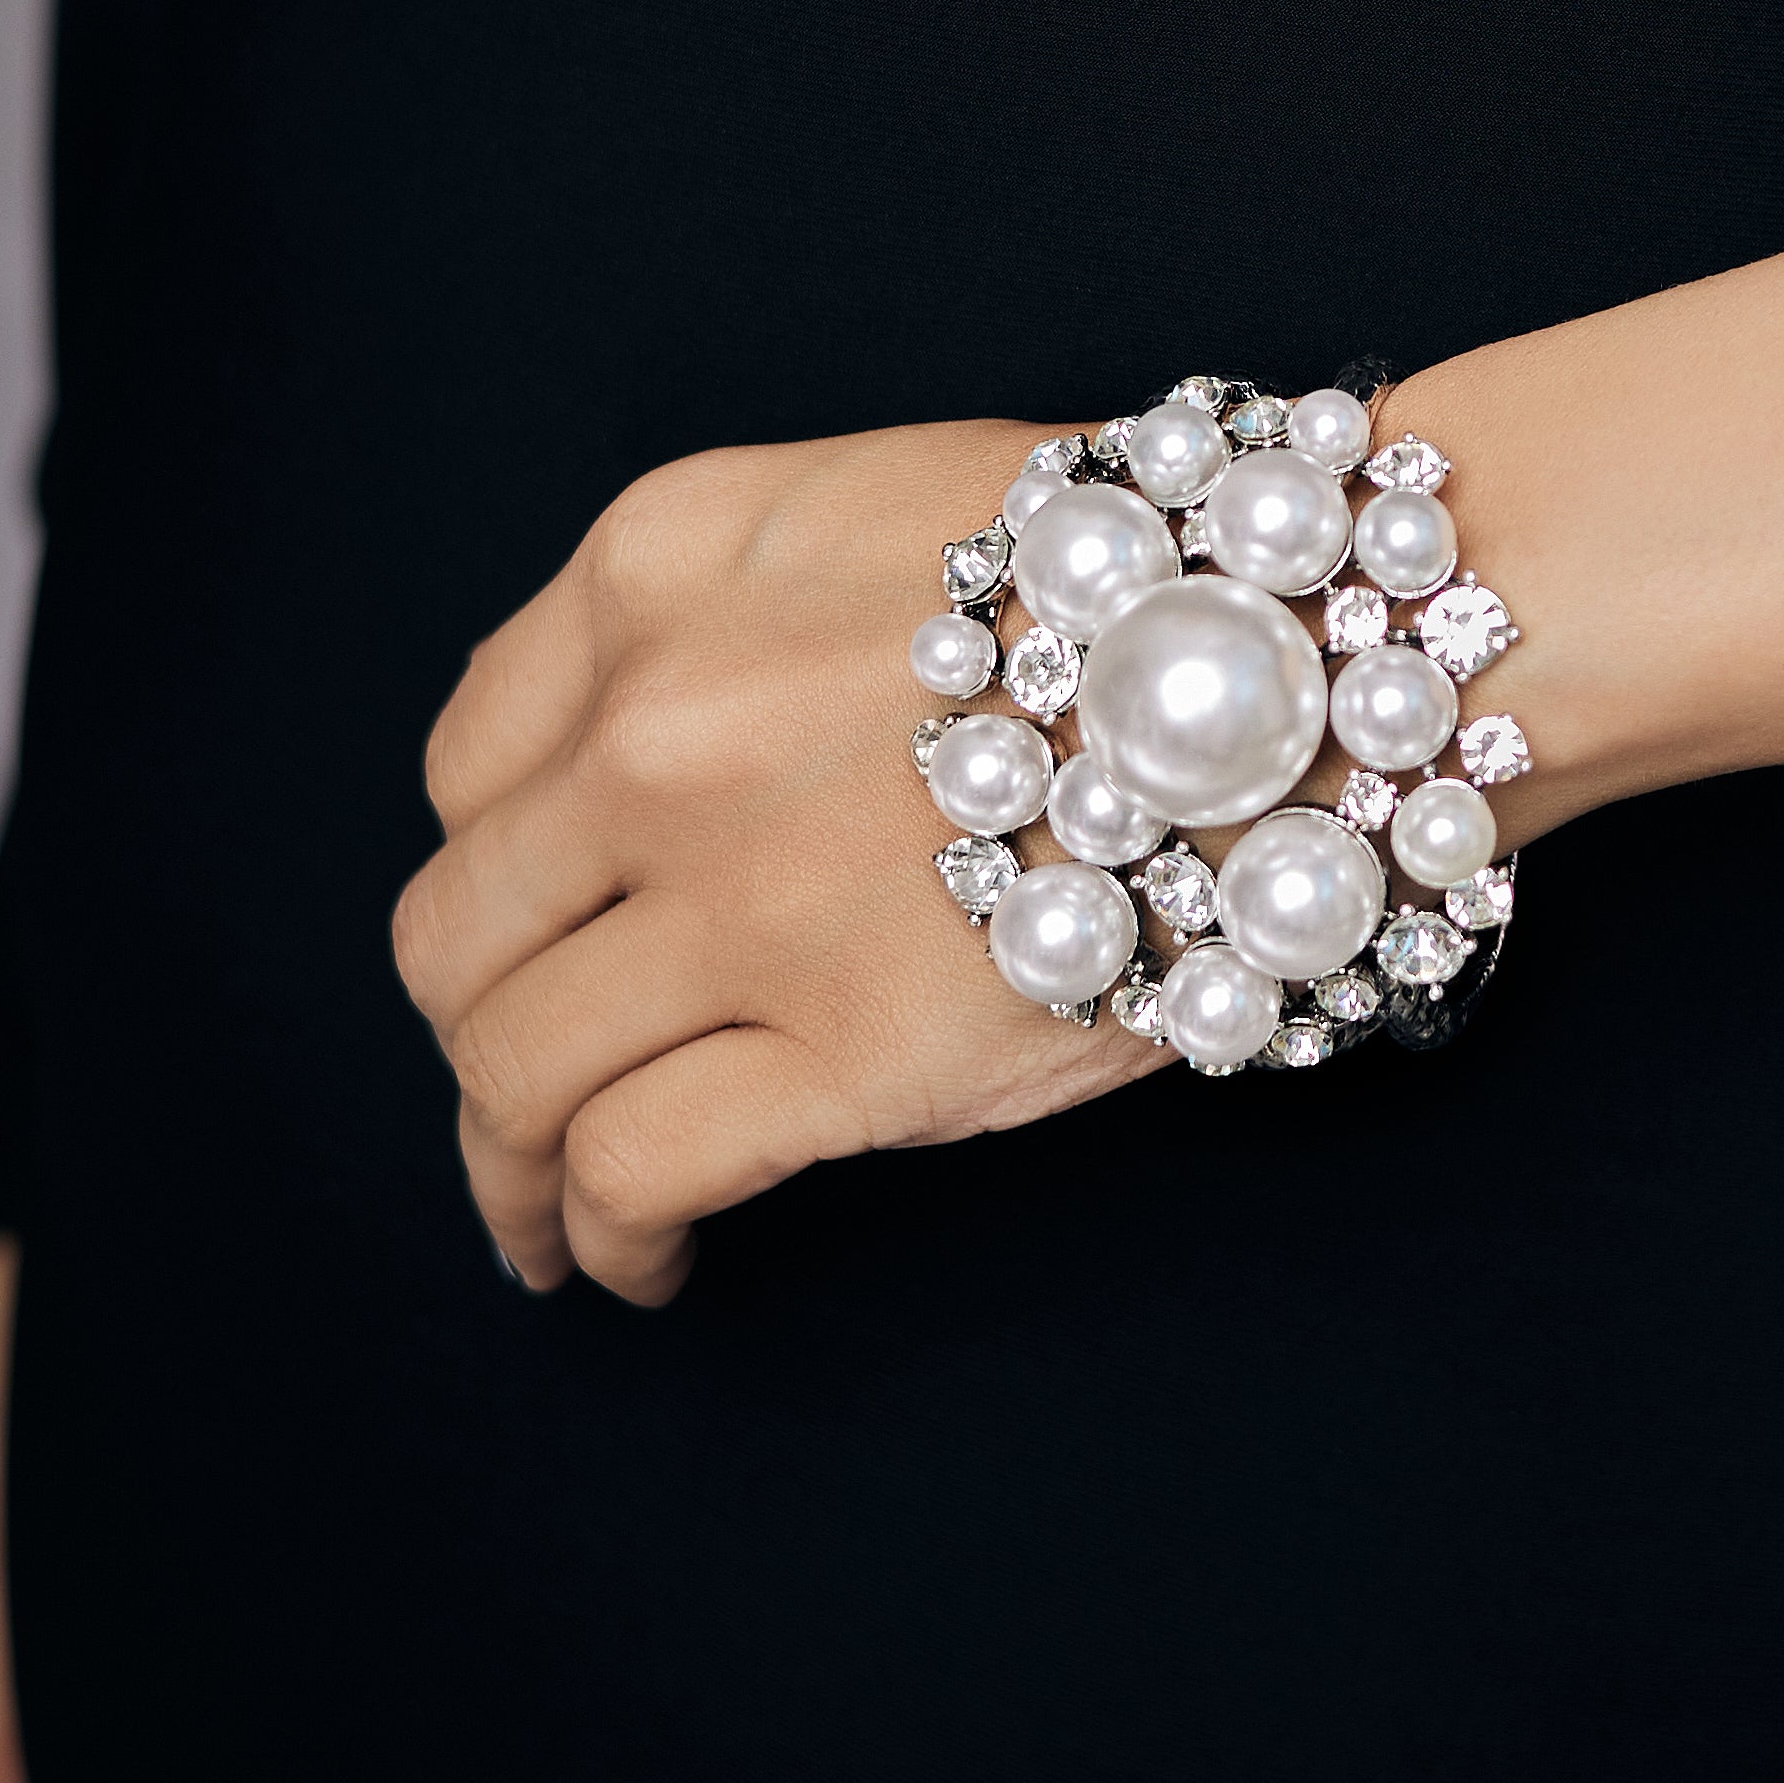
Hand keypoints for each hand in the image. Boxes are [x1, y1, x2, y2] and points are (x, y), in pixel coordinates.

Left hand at [394, 421, 1164, 1307]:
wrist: (1323, 663)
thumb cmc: (1148, 592)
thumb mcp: (880, 517)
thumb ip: (732, 623)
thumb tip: (655, 786)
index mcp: (658, 568)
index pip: (470, 761)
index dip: (492, 874)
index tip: (528, 939)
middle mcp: (655, 727)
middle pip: (460, 932)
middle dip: (474, 1034)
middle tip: (512, 1106)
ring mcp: (735, 896)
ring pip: (512, 1068)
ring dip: (510, 1171)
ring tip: (546, 1228)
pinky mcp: (835, 1049)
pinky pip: (630, 1167)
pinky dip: (601, 1236)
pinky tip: (642, 1265)